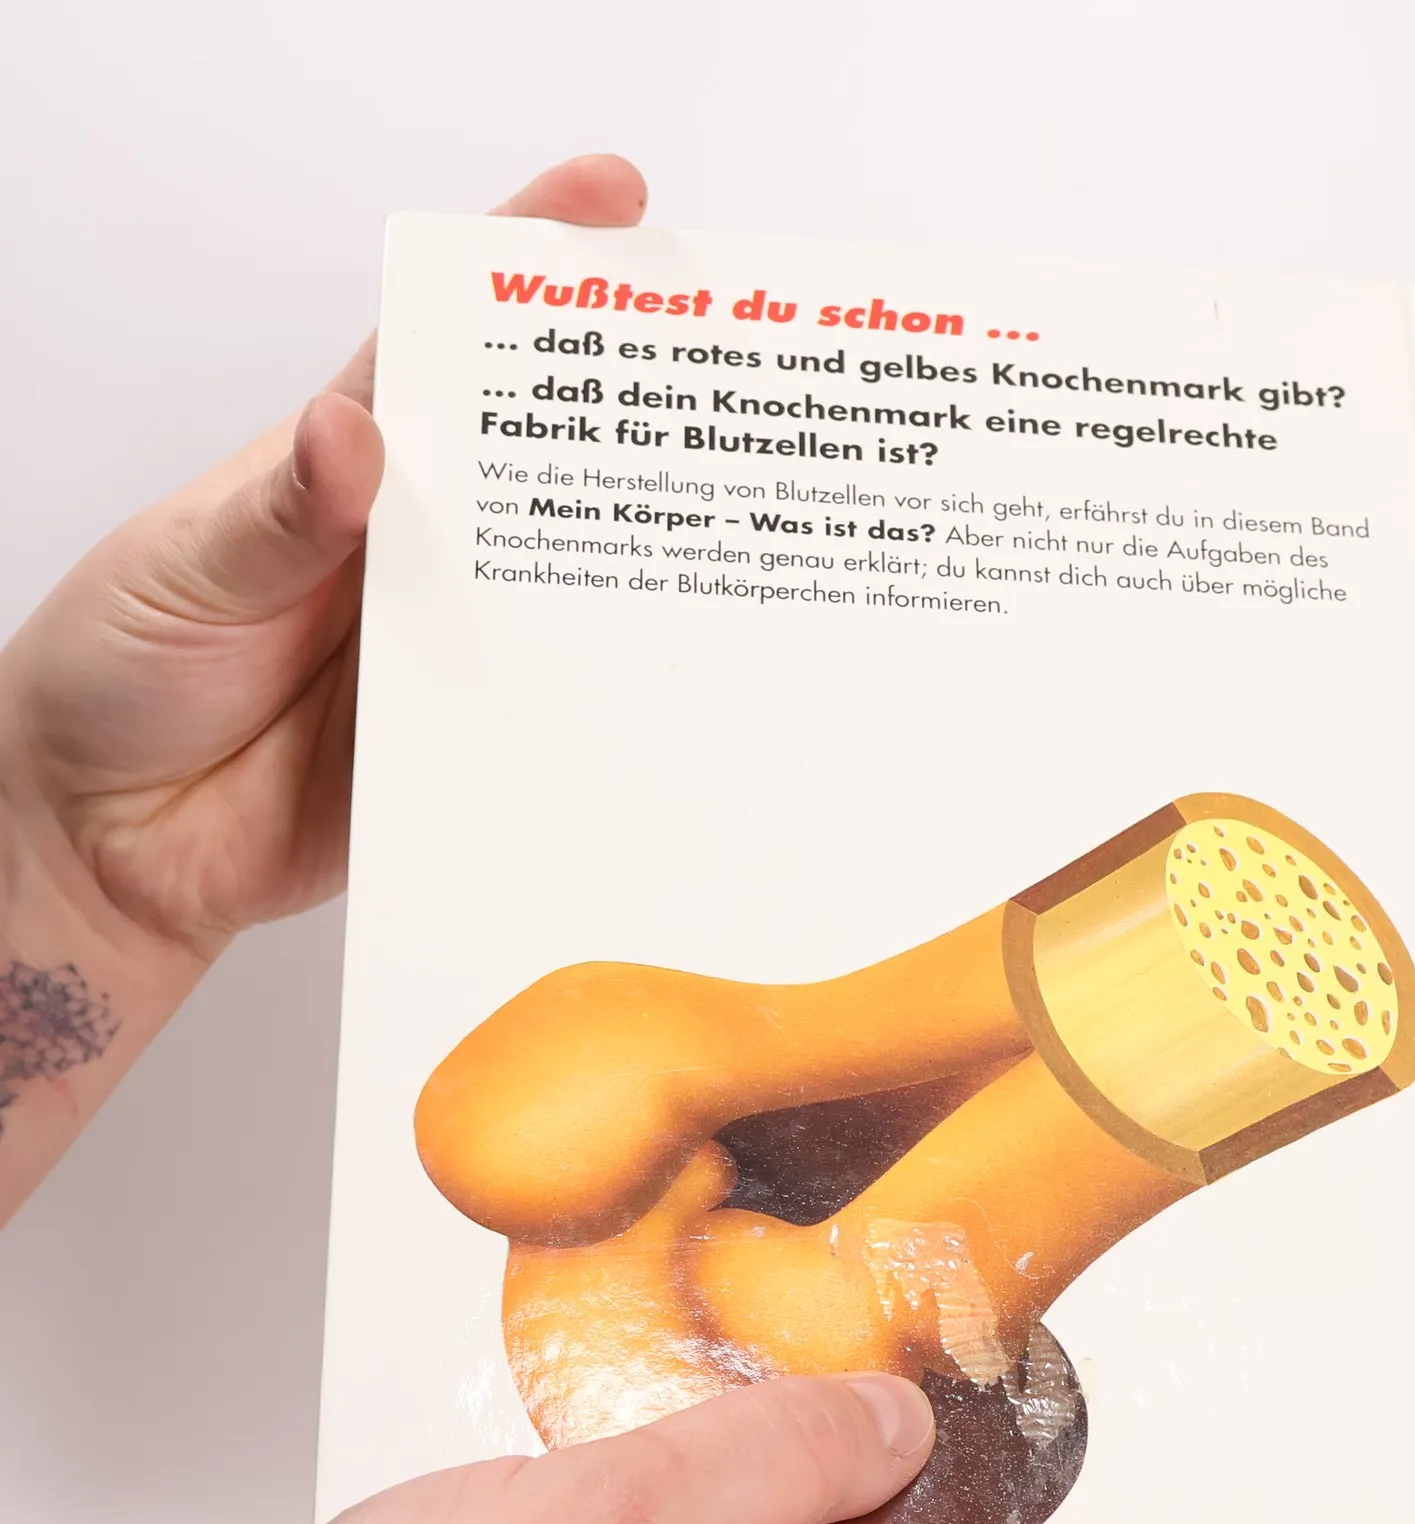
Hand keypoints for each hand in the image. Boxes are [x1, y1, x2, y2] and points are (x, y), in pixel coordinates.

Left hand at [0, 154, 646, 960]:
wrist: (106, 843)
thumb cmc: (117, 675)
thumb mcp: (184, 572)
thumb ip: (277, 517)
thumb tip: (349, 439)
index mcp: (344, 470)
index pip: (442, 349)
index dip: (523, 267)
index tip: (609, 204)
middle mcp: (410, 548)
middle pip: (539, 464)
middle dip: (632, 413)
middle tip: (723, 380)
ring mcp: (443, 644)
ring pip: (562, 588)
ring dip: (634, 565)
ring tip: (720, 535)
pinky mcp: (461, 739)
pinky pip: (547, 711)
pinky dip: (601, 701)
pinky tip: (655, 687)